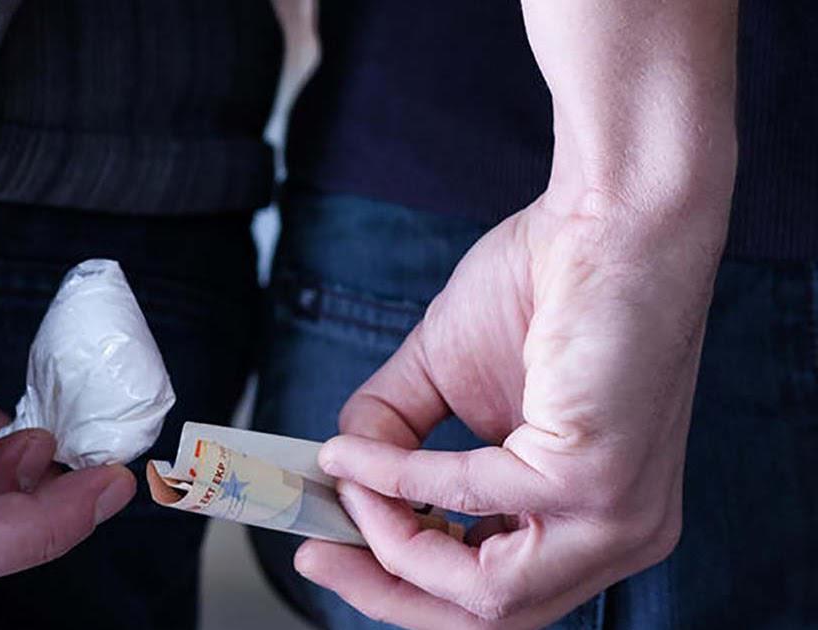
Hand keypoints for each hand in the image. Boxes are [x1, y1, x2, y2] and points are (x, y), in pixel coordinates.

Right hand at [293, 186, 729, 627]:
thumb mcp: (448, 379)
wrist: (607, 219)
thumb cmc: (543, 288)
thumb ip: (396, 435)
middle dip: (387, 590)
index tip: (331, 550)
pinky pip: (467, 499)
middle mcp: (618, 536)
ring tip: (343, 481)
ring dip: (391, 540)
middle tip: (316, 553)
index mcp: (592, 521)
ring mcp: (615, 516)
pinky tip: (360, 452)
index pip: (497, 593)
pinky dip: (398, 479)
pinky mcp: (594, 477)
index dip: (406, 586)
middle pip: (490, 615)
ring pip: (485, 591)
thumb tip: (337, 473)